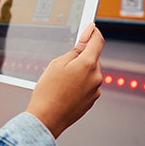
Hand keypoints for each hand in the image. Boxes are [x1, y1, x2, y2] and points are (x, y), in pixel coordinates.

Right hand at [25, 23, 103, 138]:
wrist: (47, 118)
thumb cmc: (48, 92)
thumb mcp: (57, 64)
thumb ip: (74, 51)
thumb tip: (85, 42)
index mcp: (88, 65)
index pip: (97, 41)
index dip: (93, 32)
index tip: (90, 27)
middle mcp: (96, 77)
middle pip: (93, 57)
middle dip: (81, 56)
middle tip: (63, 63)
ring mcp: (95, 90)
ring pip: (90, 72)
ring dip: (80, 71)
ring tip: (61, 80)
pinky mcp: (92, 99)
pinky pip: (88, 84)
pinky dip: (79, 83)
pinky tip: (65, 89)